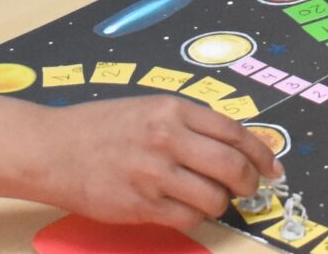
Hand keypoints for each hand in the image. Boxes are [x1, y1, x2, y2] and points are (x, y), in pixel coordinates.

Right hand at [39, 97, 280, 227]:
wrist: (54, 149)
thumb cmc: (100, 127)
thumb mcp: (148, 109)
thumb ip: (188, 123)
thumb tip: (234, 144)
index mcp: (172, 110)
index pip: (234, 132)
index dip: (261, 152)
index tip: (273, 166)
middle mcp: (167, 139)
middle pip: (232, 166)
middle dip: (249, 182)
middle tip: (250, 188)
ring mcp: (154, 174)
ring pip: (214, 198)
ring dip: (220, 203)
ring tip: (211, 199)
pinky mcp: (142, 205)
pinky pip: (188, 219)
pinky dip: (195, 217)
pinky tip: (186, 209)